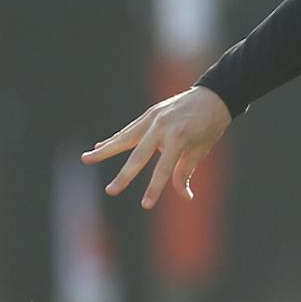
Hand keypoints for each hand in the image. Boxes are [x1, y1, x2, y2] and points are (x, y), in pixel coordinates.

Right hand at [83, 84, 232, 208]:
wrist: (214, 96)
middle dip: (124, 176)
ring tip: (86, 159)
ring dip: (105, 150)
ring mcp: (154, 118)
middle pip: (138, 155)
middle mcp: (162, 127)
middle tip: (110, 191)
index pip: (164, 169)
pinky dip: (115, 138)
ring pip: (125, 138)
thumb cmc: (210, 127)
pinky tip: (100, 146)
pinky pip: (130, 130)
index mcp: (179, 138)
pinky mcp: (150, 114)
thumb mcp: (200, 150)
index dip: (155, 188)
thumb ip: (186, 171)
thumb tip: (184, 195)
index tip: (146, 205)